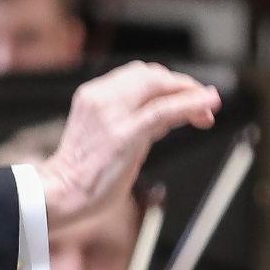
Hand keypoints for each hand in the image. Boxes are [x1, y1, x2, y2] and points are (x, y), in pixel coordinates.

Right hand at [38, 63, 218, 229]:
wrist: (60, 194)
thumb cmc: (83, 174)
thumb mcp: (107, 137)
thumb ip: (136, 122)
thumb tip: (171, 116)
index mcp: (93, 95)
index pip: (138, 75)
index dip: (168, 83)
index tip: (188, 97)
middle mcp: (100, 97)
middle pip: (151, 74)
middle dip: (181, 85)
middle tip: (204, 104)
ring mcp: (111, 114)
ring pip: (159, 86)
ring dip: (189, 93)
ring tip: (209, 108)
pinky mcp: (124, 133)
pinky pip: (163, 111)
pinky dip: (190, 104)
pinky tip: (207, 105)